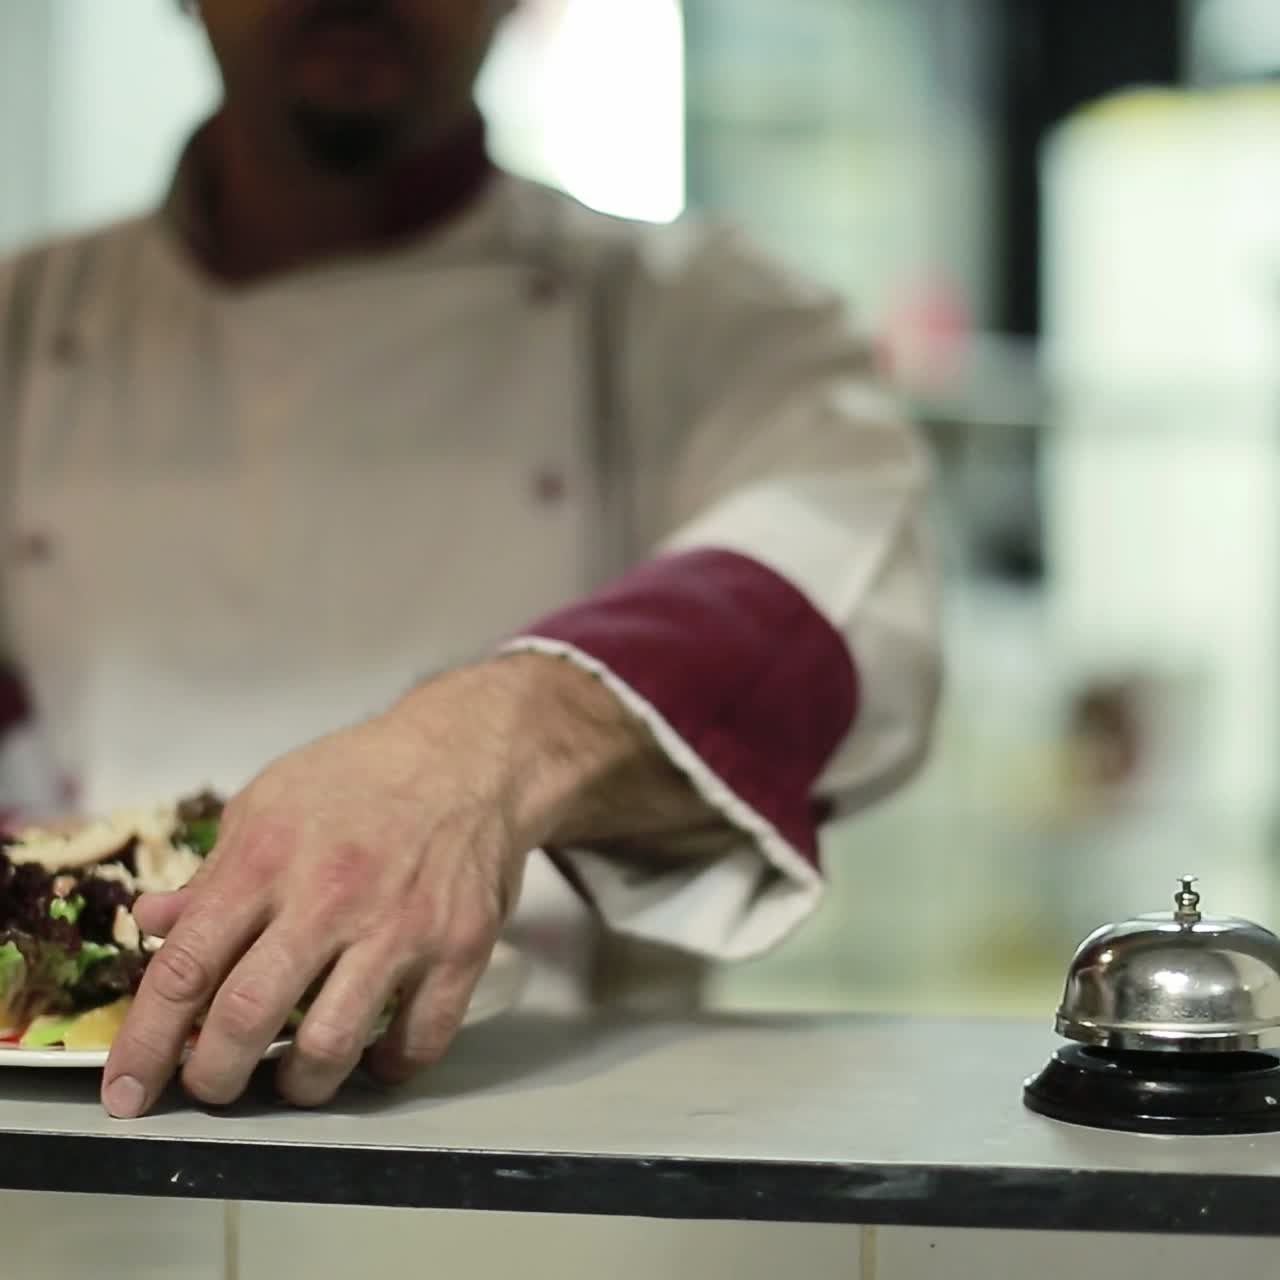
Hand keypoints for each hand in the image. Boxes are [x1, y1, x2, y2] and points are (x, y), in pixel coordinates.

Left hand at [101, 657, 601, 1116]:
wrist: (467, 756)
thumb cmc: (361, 776)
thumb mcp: (267, 802)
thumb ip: (214, 871)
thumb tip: (155, 922)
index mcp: (267, 858)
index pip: (185, 968)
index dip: (145, 1044)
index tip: (127, 1091)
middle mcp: (329, 896)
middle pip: (247, 1020)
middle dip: (213, 1077)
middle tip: (213, 1086)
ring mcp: (399, 926)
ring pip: (330, 1047)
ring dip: (299, 1085)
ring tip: (294, 1076)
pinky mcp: (459, 946)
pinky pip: (418, 1041)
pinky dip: (387, 1067)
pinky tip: (374, 1055)